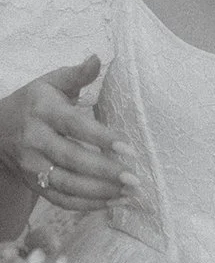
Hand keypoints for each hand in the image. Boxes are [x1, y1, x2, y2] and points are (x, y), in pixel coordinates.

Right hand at [0, 56, 136, 211]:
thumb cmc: (34, 102)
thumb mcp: (52, 83)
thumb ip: (77, 74)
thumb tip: (98, 58)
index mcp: (44, 112)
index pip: (75, 126)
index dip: (101, 138)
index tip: (128, 148)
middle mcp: (35, 141)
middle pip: (72, 160)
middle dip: (104, 172)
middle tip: (135, 178)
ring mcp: (32, 165)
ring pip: (66, 184)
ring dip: (99, 192)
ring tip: (129, 193)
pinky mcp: (33, 183)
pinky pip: (59, 199)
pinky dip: (86, 204)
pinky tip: (112, 201)